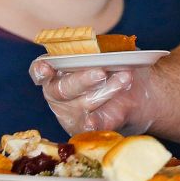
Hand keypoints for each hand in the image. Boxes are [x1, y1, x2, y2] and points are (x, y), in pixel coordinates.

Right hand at [28, 61, 156, 135]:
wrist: (140, 94)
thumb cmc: (116, 67)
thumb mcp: (109, 54)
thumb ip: (103, 51)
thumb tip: (109, 52)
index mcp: (58, 69)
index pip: (39, 70)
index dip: (40, 70)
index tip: (45, 68)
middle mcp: (59, 93)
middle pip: (62, 89)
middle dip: (82, 80)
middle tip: (101, 72)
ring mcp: (72, 113)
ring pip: (82, 104)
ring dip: (106, 91)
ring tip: (125, 79)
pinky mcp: (88, 128)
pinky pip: (90, 125)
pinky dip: (93, 121)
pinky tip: (95, 119)